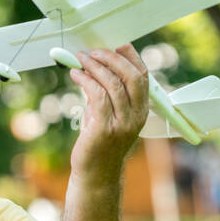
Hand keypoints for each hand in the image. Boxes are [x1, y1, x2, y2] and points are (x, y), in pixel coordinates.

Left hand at [69, 44, 149, 183]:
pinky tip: (76, 75)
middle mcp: (136, 117)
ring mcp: (122, 124)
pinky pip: (97, 96)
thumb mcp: (108, 114)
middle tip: (93, 52)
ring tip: (81, 59)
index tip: (115, 46)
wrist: (96, 174)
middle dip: (111, 58)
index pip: (143, 76)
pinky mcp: (105, 129)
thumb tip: (94, 65)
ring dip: (95, 67)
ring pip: (113, 84)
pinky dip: (86, 80)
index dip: (130, 57)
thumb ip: (106, 92)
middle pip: (131, 76)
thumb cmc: (100, 143)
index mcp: (142, 111)